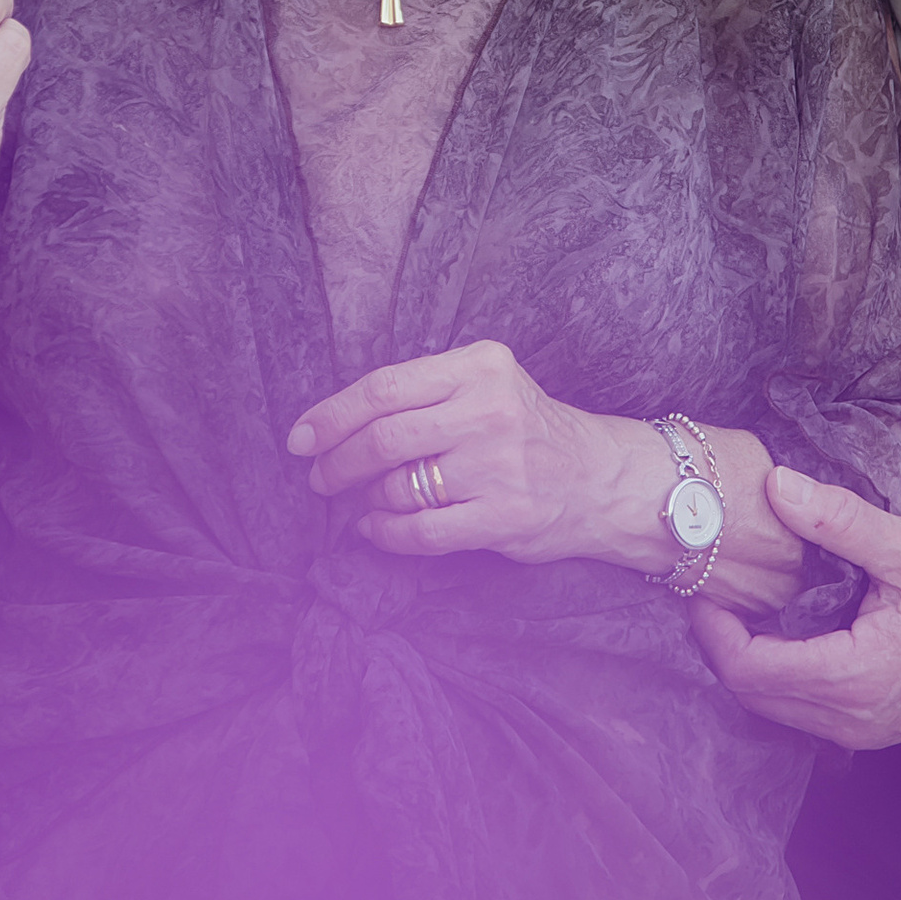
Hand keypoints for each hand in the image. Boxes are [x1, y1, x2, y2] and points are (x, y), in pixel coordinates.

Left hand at [286, 339, 648, 565]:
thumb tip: (338, 422)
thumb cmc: (526, 428)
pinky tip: (376, 529)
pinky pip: (422, 531)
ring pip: (398, 485)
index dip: (332, 415)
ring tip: (362, 500)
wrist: (599, 476)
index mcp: (478, 366)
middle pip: (384, 437)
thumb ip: (425, 393)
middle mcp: (489, 410)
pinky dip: (385, 533)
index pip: (384, 388)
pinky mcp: (505, 516)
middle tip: (320, 477)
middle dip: (337, 461)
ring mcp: (499, 465)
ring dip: (366, 498)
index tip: (301, 437)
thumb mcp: (486, 384)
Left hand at [686, 467, 900, 745]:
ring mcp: (866, 730)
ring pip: (779, 708)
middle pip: (754, 695)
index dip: (713, 628)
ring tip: (743, 603)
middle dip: (722, 644)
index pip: (749, 669)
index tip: (702, 583)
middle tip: (712, 587)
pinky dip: (782, 675)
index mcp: (853, 678)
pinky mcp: (878, 726)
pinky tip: (788, 629)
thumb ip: (838, 519)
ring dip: (750, 662)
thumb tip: (775, 485)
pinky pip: (808, 710)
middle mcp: (852, 719)